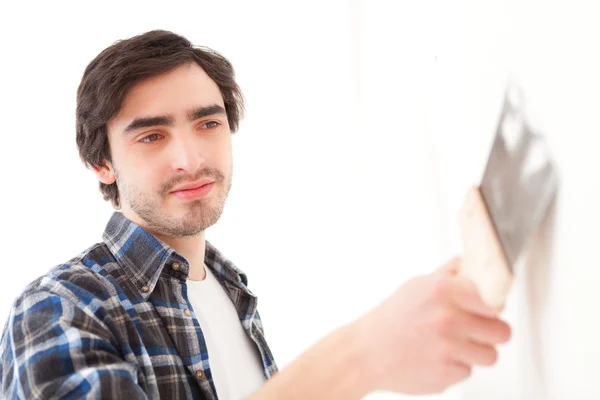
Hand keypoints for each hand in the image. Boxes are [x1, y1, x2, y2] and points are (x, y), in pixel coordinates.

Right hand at [353, 257, 511, 394]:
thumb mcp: (417, 286)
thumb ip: (450, 275)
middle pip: (502, 331)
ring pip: (490, 355)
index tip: (489, 309)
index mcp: (442, 290)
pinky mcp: (445, 374)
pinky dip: (456, 367)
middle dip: (491, 332)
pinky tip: (438, 357)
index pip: (495, 299)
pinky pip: (468, 371)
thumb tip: (473, 263)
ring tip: (454, 345)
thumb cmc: (391, 319)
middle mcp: (447, 318)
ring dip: (476, 352)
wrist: (365, 352)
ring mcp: (447, 348)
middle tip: (474, 330)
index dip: (493, 306)